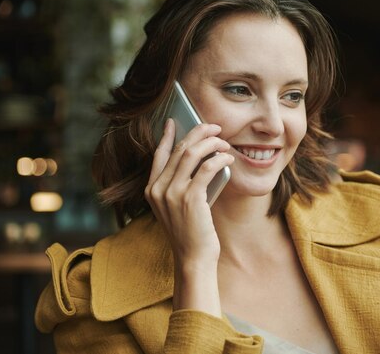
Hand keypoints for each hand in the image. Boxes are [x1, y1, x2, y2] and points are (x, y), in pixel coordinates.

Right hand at [145, 119, 233, 314]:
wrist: (193, 258)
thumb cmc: (192, 231)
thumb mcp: (180, 205)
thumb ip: (185, 183)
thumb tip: (204, 157)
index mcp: (151, 190)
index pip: (158, 155)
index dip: (167, 136)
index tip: (175, 122)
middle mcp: (157, 189)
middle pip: (178, 150)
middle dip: (198, 133)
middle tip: (214, 127)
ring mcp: (171, 194)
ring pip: (191, 154)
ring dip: (210, 143)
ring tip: (223, 141)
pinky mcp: (189, 199)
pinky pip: (206, 168)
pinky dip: (219, 158)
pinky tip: (228, 157)